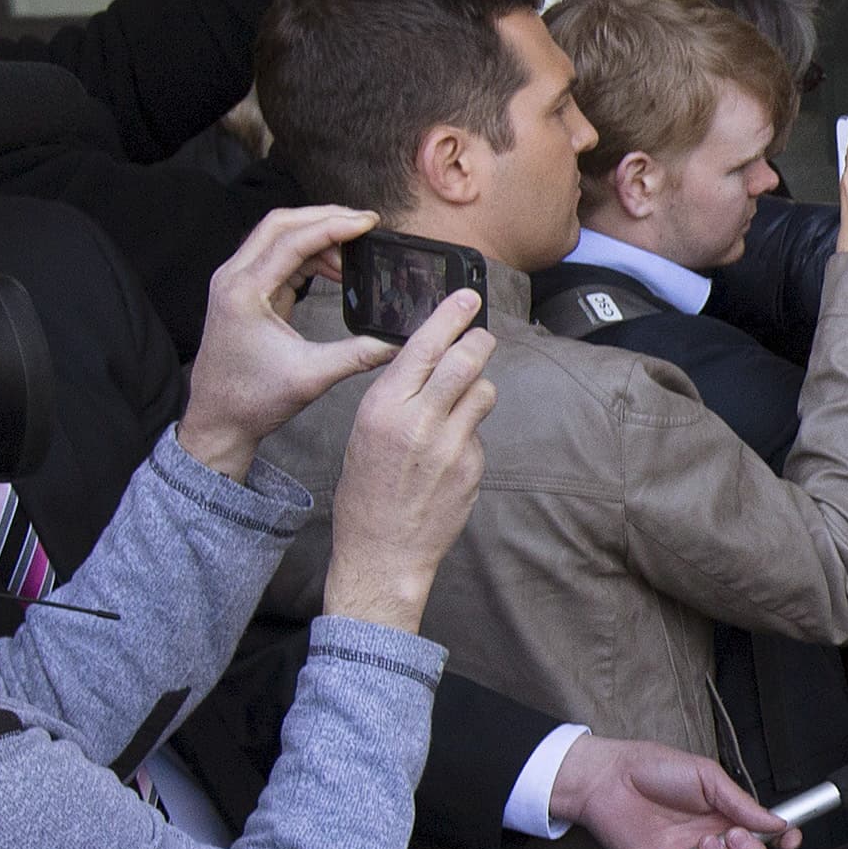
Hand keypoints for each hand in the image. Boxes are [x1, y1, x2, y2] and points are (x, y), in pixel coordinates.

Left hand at [178, 205, 400, 479]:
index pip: (292, 241)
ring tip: (357, 250)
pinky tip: (338, 270)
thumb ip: (358, 355)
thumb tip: (397, 341)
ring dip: (319, 236)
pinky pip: (280, 258)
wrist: (219, 418)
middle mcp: (234, 278)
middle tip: (364, 223)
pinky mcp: (247, 292)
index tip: (368, 222)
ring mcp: (238, 283)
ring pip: (279, 237)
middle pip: (280, 225)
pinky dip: (311, 256)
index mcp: (243, 291)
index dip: (334, 226)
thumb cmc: (253, 399)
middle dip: (324, 218)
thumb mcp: (312, 376)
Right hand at [320, 290, 493, 633]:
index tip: (467, 297)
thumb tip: (428, 365)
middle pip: (466, 361)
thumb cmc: (366, 491)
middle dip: (479, 342)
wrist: (382, 551)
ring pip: (483, 392)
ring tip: (459, 403)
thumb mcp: (364, 433)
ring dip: (478, 388)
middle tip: (482, 336)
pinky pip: (480, 432)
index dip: (450, 317)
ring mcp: (451, 446)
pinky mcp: (472, 467)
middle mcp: (418, 422)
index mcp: (382, 407)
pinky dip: (470, 432)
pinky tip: (449, 455)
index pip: (423, 347)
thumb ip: (397, 397)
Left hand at [551, 735, 797, 848]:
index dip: (783, 841)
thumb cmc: (652, 768)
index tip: (789, 840)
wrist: (608, 780)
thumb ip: (741, 803)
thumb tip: (776, 822)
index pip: (765, 834)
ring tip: (704, 846)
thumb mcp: (706, 776)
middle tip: (732, 837)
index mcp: (728, 814)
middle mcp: (714, 839)